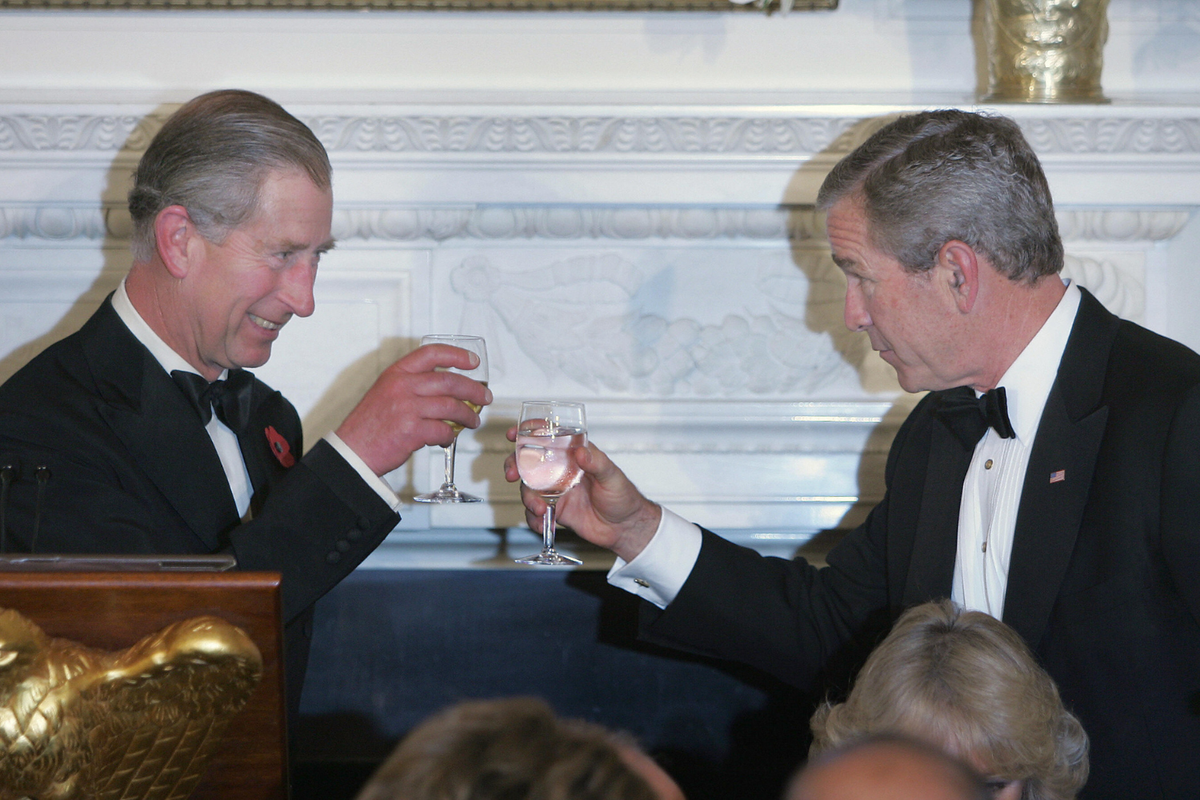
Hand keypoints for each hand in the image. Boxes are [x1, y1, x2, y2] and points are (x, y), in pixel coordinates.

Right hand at [337, 344, 492, 475]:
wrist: (352, 451)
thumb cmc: (370, 425)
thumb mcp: (385, 392)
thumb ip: (412, 385)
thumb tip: (446, 390)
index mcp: (396, 374)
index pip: (432, 353)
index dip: (457, 355)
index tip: (473, 362)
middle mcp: (402, 387)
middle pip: (450, 381)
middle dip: (474, 390)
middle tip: (484, 397)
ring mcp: (407, 408)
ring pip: (452, 407)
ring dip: (468, 415)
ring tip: (473, 421)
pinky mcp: (412, 431)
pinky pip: (444, 431)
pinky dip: (450, 436)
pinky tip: (448, 438)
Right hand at [504, 428, 660, 562]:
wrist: (625, 529)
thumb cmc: (623, 497)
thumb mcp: (612, 476)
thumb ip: (596, 463)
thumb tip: (580, 452)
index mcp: (574, 456)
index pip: (549, 438)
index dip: (528, 433)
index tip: (514, 434)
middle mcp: (561, 471)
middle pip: (529, 462)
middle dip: (514, 465)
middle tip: (511, 474)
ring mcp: (556, 491)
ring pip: (528, 489)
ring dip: (528, 498)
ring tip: (540, 509)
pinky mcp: (556, 510)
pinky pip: (535, 513)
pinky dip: (534, 519)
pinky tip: (543, 523)